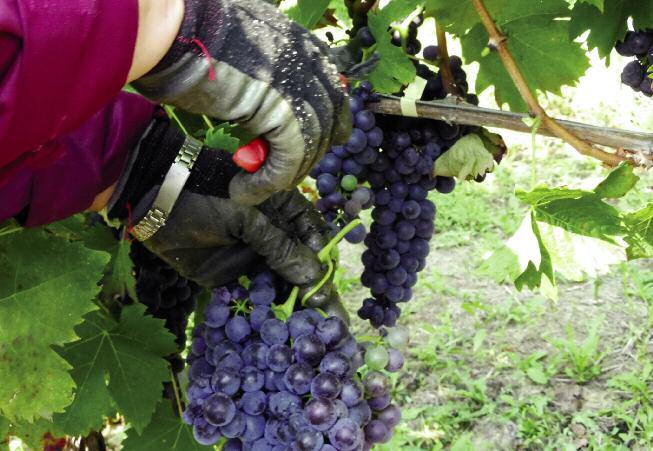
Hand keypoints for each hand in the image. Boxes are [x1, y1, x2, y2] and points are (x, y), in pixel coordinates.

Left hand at [107, 118, 344, 315]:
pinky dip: (266, 311)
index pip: (315, 239)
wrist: (154, 200)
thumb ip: (279, 248)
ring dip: (295, 306)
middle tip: (331, 325)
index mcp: (284, 211)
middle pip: (302, 266)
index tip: (325, 289)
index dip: (323, 264)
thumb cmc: (205, 195)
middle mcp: (275, 235)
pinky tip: (279, 331)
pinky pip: (255, 296)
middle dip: (315, 293)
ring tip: (310, 334)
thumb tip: (314, 277)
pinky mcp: (232, 275)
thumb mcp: (247, 219)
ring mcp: (254, 256)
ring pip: (282, 284)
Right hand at [133, 0, 350, 205]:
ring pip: (309, 148)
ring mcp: (301, 89)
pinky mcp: (285, 115)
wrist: (173, 35)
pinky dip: (266, 183)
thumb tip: (268, 100)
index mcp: (304, 46)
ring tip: (251, 187)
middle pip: (327, 123)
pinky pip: (287, 162)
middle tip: (278, 172)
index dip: (321, 125)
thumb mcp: (246, 47)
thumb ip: (268, 68)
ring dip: (281, 175)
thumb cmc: (193, 36)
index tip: (305, 146)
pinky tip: (243, 191)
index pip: (333, 95)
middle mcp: (310, 64)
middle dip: (306, 154)